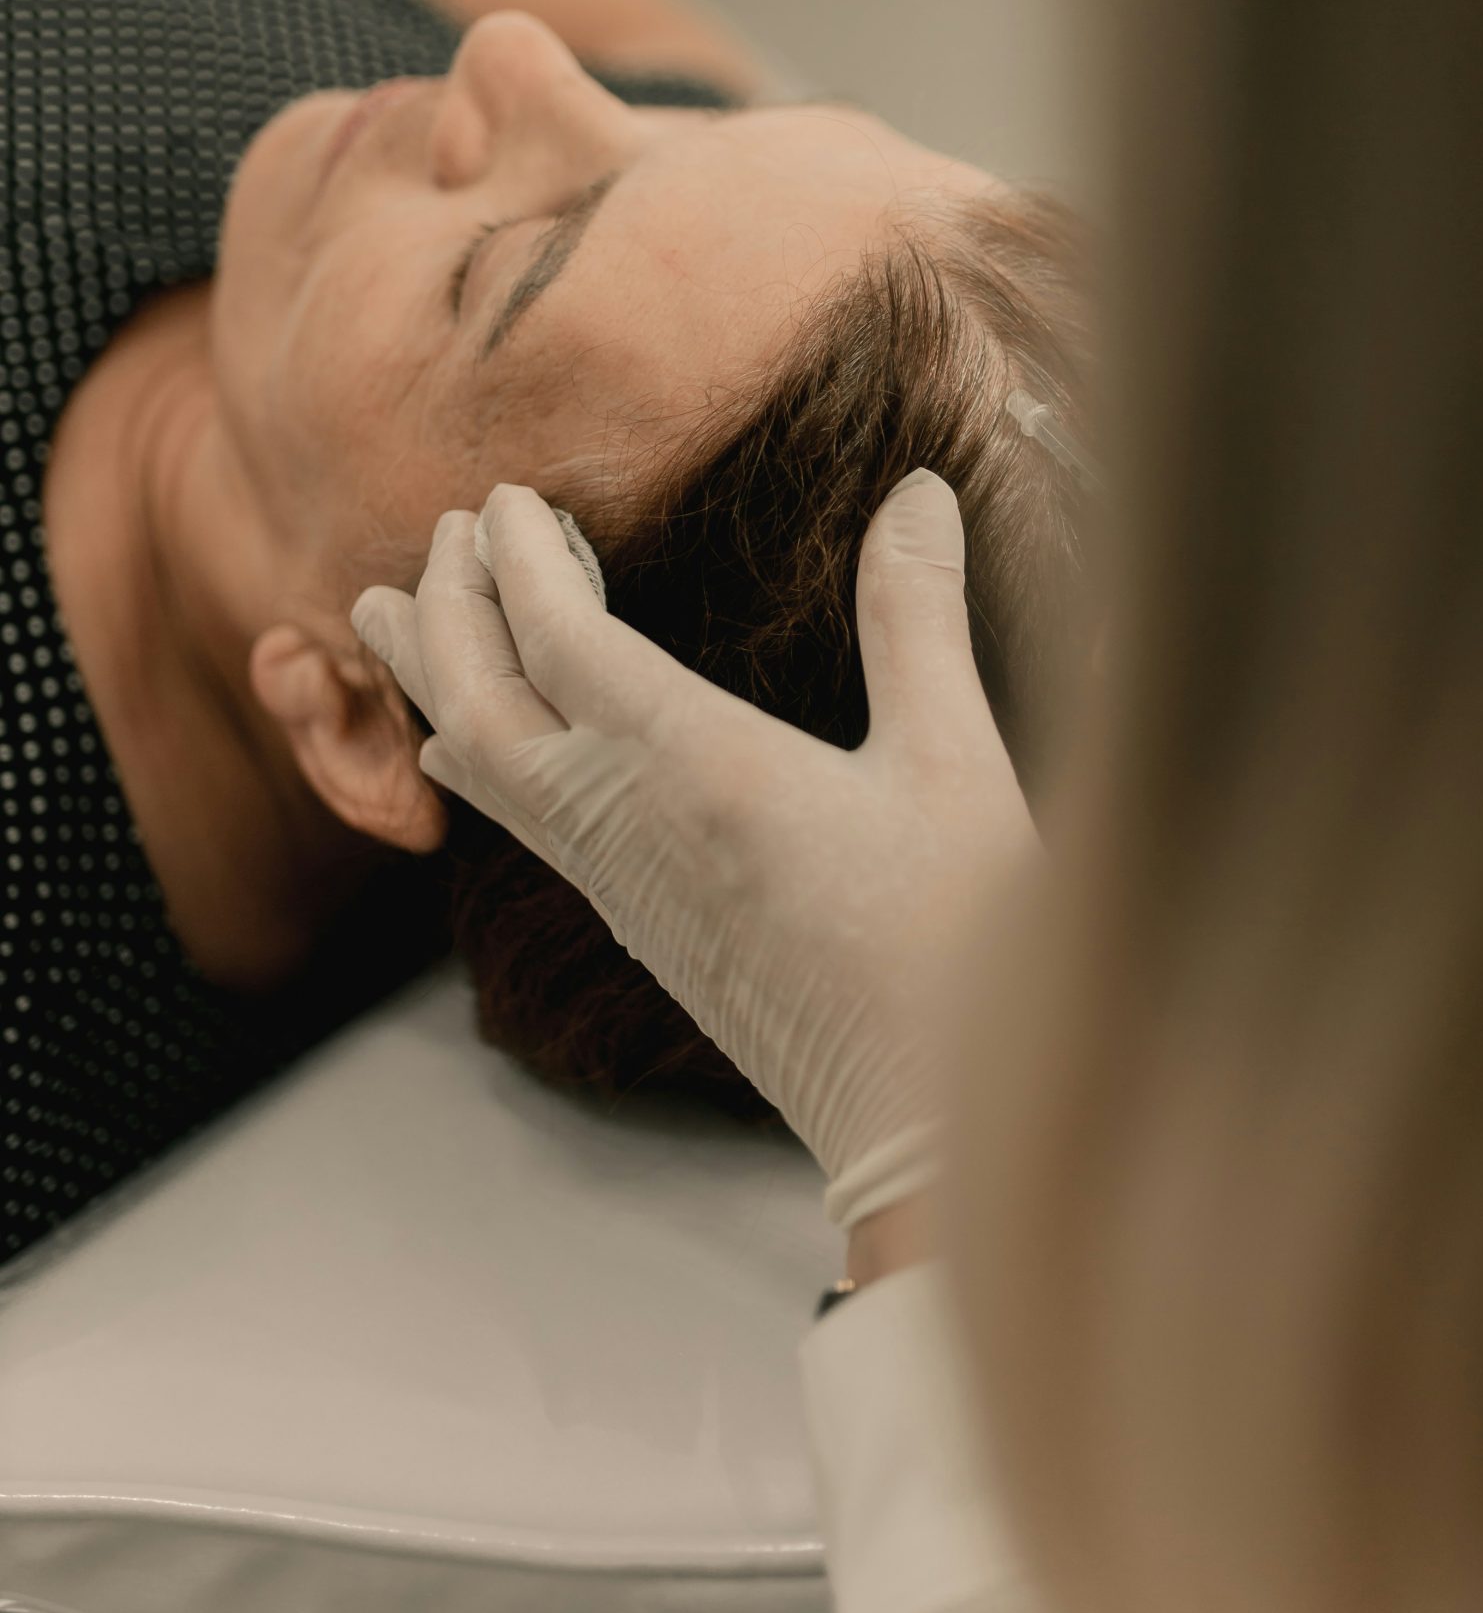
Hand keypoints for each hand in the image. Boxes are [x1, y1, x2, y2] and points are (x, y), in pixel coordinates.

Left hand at [351, 476, 1036, 1230]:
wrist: (932, 1122)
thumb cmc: (960, 946)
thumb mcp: (953, 762)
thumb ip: (918, 620)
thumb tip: (917, 491)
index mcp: (697, 773)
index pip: (560, 641)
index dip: (521, 559)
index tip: (509, 496)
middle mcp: (630, 830)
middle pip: (480, 705)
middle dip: (451, 608)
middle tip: (446, 530)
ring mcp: (623, 889)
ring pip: (480, 772)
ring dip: (437, 679)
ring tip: (393, 613)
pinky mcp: (638, 929)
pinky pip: (518, 823)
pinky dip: (477, 752)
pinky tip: (480, 741)